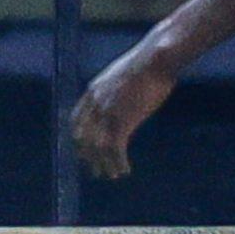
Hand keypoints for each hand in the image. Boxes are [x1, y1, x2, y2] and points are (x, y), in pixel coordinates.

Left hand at [72, 44, 177, 179]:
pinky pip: (115, 149)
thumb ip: (117, 89)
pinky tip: (124, 170)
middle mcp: (95, 102)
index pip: (77, 119)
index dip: (79, 137)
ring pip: (98, 147)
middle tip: (95, 170)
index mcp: (94, 90)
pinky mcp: (122, 120)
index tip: (83, 150)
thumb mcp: (124, 75)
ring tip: (111, 175)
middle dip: (87, 155)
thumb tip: (124, 96)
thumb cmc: (149, 63)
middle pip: (83, 136)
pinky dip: (118, 162)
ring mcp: (107, 112)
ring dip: (103, 164)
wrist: (157, 58)